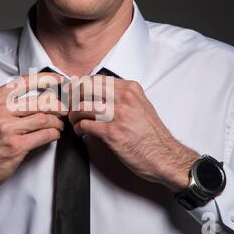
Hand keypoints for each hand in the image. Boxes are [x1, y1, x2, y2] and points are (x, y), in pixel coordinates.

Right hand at [0, 72, 66, 194]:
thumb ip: (7, 103)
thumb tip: (38, 96)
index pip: (22, 83)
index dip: (44, 79)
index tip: (57, 80)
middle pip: (38, 102)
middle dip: (56, 105)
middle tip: (64, 109)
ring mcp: (6, 129)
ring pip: (43, 118)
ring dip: (56, 122)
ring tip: (58, 125)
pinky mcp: (16, 146)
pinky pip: (44, 135)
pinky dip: (53, 134)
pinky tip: (54, 134)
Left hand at [68, 76, 199, 192]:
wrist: (164, 155)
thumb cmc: (152, 134)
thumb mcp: (142, 105)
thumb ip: (123, 97)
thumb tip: (101, 95)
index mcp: (130, 89)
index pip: (96, 79)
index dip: (81, 86)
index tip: (75, 93)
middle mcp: (123, 98)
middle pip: (85, 88)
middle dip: (73, 97)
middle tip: (69, 106)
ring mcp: (117, 114)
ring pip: (81, 106)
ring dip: (73, 115)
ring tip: (74, 121)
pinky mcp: (111, 132)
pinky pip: (84, 124)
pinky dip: (78, 128)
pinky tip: (80, 132)